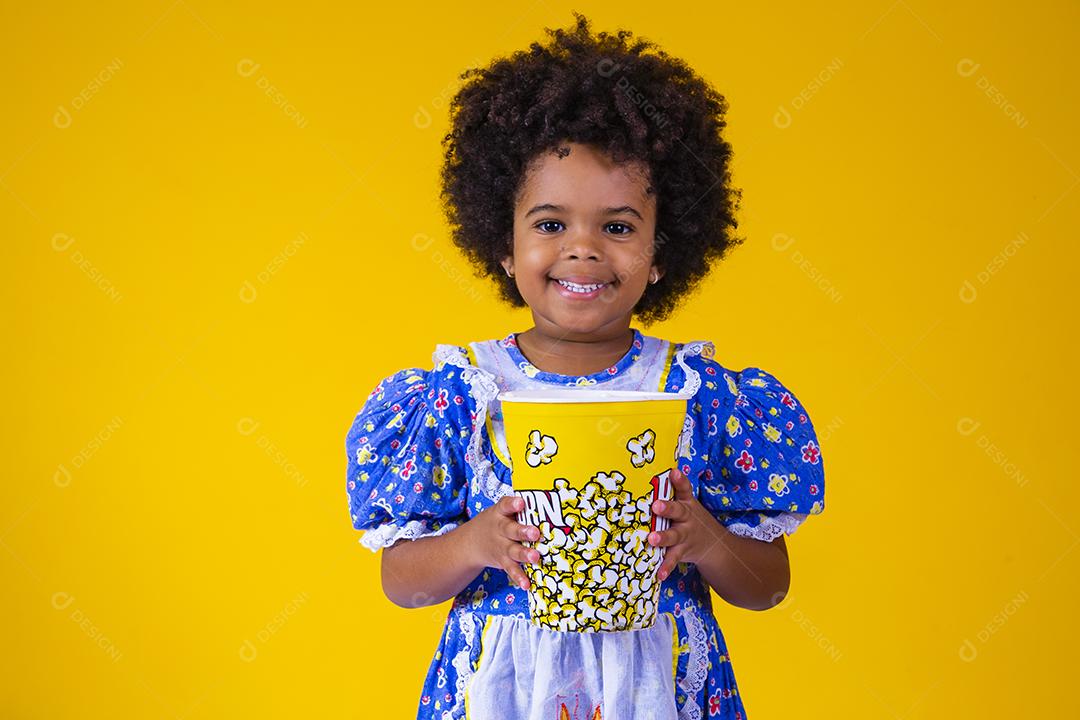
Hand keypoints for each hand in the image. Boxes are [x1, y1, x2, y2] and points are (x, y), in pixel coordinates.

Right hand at [463, 494, 540, 590]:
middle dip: (523, 532)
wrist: (472, 543)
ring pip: (513, 550)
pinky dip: (519, 577)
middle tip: (535, 533)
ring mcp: (501, 547)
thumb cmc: (497, 522)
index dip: (513, 504)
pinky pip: (511, 569)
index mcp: (500, 513)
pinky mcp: (503, 561)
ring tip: (535, 557)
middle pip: (511, 530)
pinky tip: (526, 584)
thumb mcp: (502, 512)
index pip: (506, 505)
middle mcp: (500, 529)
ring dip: (524, 554)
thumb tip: (551, 505)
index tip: (520, 503)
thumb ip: (521, 510)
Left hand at [647, 466, 727, 581]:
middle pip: (678, 511)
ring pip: (674, 536)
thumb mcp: (688, 505)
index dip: (680, 480)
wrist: (716, 546)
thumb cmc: (691, 520)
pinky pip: (673, 559)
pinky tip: (659, 574)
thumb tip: (648, 477)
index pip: (684, 489)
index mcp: (687, 503)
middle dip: (667, 508)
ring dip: (663, 538)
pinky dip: (666, 567)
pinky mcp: (683, 552)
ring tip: (651, 539)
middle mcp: (687, 518)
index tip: (673, 472)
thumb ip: (673, 494)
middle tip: (656, 506)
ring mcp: (685, 536)